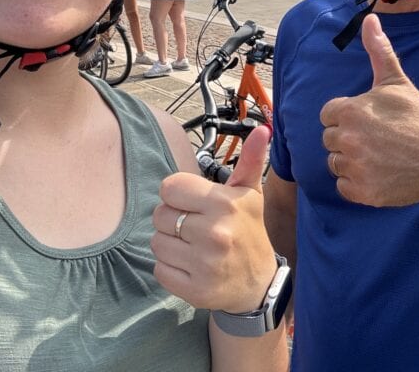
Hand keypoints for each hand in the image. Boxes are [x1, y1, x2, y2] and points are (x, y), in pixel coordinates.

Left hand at [151, 126, 276, 313]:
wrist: (258, 284)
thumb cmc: (248, 231)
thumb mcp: (250, 194)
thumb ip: (250, 160)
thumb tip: (262, 129)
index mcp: (224, 204)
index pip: (169, 187)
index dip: (178, 195)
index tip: (195, 204)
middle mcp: (214, 233)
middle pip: (159, 215)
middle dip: (172, 219)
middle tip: (194, 227)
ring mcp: (203, 264)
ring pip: (156, 242)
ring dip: (170, 244)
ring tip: (192, 246)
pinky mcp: (193, 290)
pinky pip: (159, 269)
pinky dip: (169, 268)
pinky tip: (190, 265)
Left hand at [320, 14, 418, 206]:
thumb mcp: (397, 82)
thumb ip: (378, 51)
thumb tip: (370, 18)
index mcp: (350, 111)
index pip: (328, 114)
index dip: (348, 116)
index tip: (370, 120)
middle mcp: (347, 139)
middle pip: (330, 138)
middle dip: (349, 138)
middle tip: (378, 139)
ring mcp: (354, 167)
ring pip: (335, 162)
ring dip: (351, 161)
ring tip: (378, 156)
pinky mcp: (361, 192)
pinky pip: (343, 186)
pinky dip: (357, 184)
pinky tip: (378, 174)